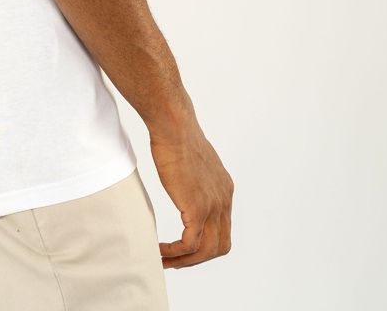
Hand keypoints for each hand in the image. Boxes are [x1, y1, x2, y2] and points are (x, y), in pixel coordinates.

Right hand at [149, 107, 233, 268]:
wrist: (173, 126)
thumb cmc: (177, 135)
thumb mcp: (194, 162)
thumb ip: (196, 178)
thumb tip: (185, 181)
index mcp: (224, 189)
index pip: (222, 229)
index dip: (204, 243)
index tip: (184, 247)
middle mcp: (224, 199)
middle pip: (219, 246)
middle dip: (197, 258)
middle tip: (174, 260)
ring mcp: (213, 205)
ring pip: (206, 250)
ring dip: (185, 261)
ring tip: (165, 260)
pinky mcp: (198, 209)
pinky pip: (190, 245)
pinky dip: (175, 253)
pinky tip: (161, 249)